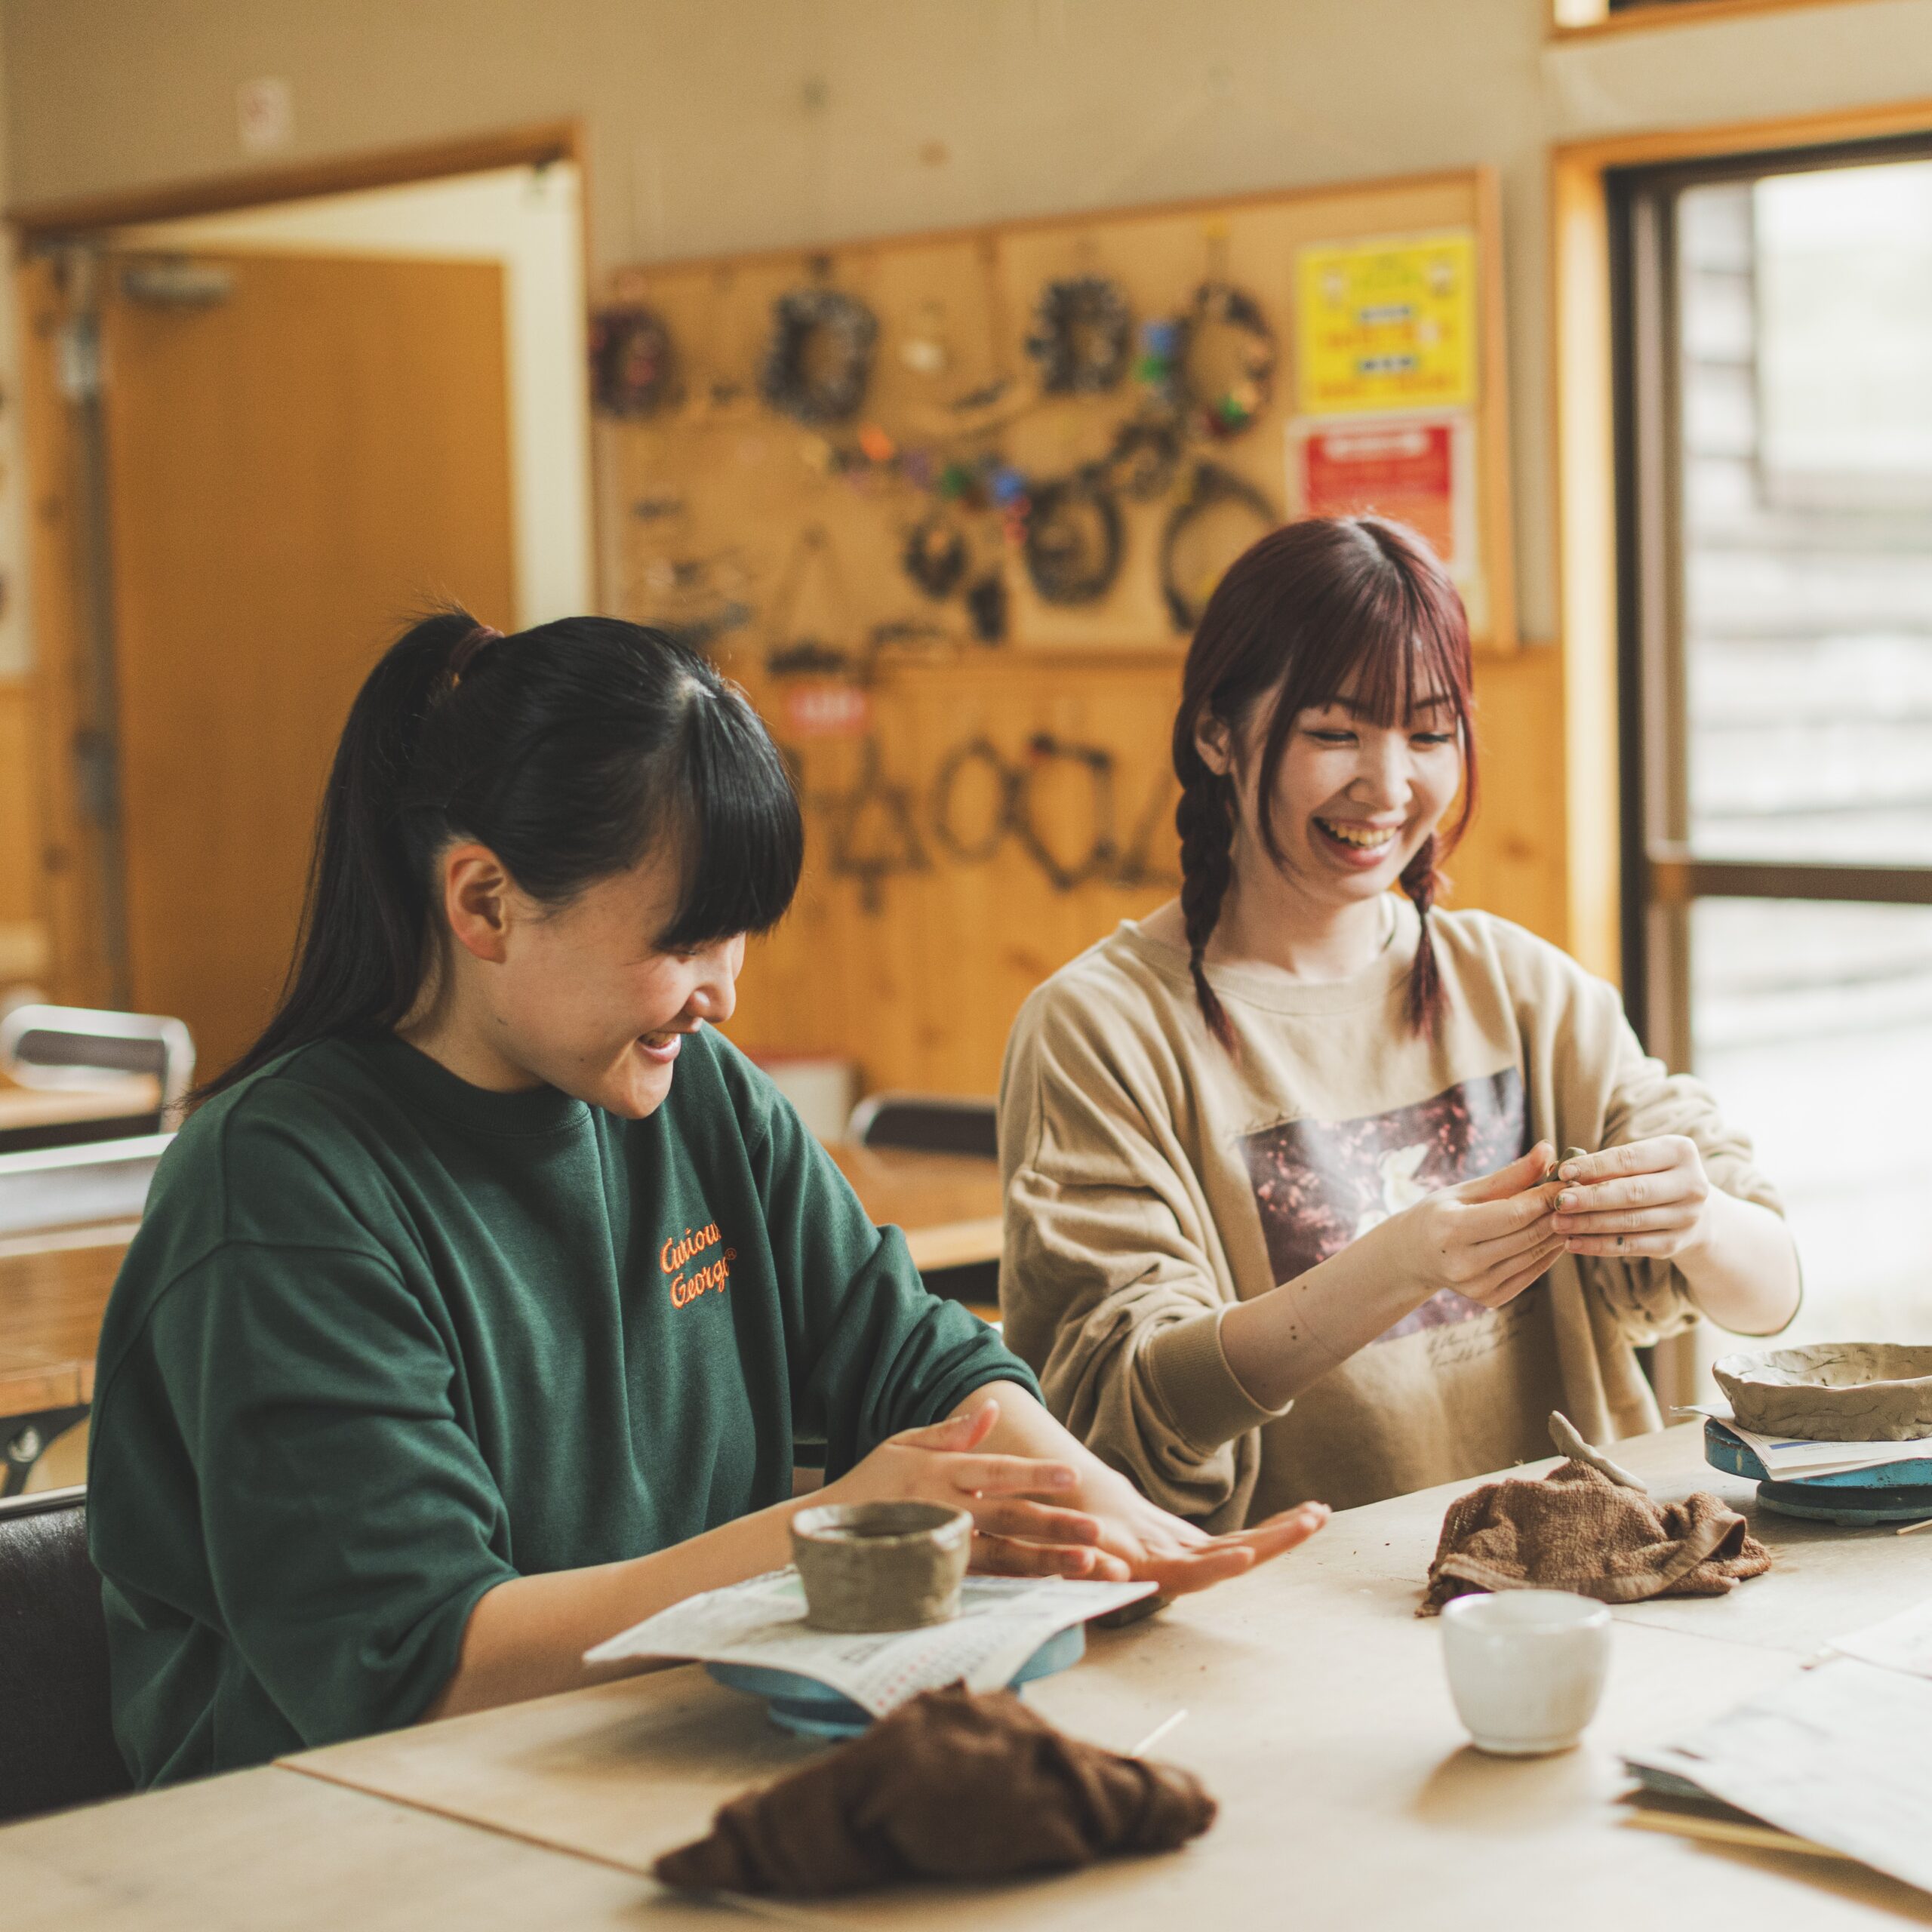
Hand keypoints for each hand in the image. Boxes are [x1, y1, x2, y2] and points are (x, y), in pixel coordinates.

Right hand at [819, 1398, 1108, 1579]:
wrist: (820, 1533)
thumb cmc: (869, 1484)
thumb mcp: (902, 1444)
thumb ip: (950, 1431)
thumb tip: (992, 1409)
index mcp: (939, 1472)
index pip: (996, 1470)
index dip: (1034, 1473)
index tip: (1071, 1475)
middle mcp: (943, 1508)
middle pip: (1008, 1516)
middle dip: (1054, 1523)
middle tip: (1096, 1529)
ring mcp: (938, 1546)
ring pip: (1002, 1556)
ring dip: (1046, 1560)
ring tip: (1086, 1563)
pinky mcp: (932, 1577)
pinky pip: (984, 1582)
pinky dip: (1019, 1585)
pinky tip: (1050, 1586)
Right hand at [1070, 1459, 1329, 1596]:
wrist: (1085, 1536)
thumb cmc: (1077, 1542)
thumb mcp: (1078, 1549)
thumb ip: (1091, 1563)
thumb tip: (1106, 1571)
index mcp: (1156, 1571)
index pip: (1192, 1572)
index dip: (1218, 1565)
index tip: (1246, 1555)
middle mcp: (1184, 1568)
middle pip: (1234, 1558)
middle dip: (1274, 1541)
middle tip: (1312, 1520)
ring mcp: (1198, 1558)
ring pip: (1248, 1547)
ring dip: (1284, 1531)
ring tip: (1321, 1512)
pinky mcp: (1204, 1548)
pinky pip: (1245, 1538)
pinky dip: (1275, 1525)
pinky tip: (1304, 1515)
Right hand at [1380, 1142, 1565, 1310]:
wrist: (1415, 1255)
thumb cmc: (1440, 1214)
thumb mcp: (1467, 1190)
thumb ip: (1510, 1175)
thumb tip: (1549, 1149)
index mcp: (1451, 1230)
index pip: (1512, 1213)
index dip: (1544, 1196)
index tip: (1567, 1179)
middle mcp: (1463, 1264)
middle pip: (1527, 1235)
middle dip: (1557, 1212)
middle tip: (1577, 1193)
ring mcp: (1477, 1286)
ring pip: (1534, 1255)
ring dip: (1558, 1231)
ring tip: (1571, 1211)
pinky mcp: (1490, 1299)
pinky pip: (1531, 1273)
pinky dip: (1548, 1252)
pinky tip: (1555, 1233)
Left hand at [1552, 1136, 1710, 1260]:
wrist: (1690, 1209)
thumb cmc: (1650, 1175)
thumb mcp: (1638, 1161)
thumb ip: (1605, 1165)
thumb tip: (1559, 1172)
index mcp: (1680, 1152)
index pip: (1630, 1159)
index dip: (1594, 1166)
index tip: (1563, 1172)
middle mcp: (1692, 1184)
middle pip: (1633, 1192)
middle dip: (1591, 1198)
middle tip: (1558, 1202)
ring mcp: (1687, 1216)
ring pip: (1631, 1221)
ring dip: (1590, 1224)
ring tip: (1558, 1223)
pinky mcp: (1677, 1243)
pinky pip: (1633, 1246)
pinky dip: (1600, 1245)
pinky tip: (1573, 1243)